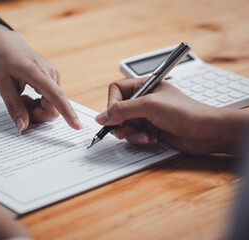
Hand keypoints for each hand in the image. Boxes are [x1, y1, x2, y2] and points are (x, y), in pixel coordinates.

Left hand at [0, 24, 81, 131]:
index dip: (67, 113)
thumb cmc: (2, 60)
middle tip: (20, 105)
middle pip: (53, 107)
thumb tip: (23, 127)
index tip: (76, 126)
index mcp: (37, 72)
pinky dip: (39, 103)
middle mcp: (51, 73)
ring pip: (52, 106)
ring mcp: (55, 75)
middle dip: (37, 114)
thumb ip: (14, 107)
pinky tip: (29, 94)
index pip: (56, 96)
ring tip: (22, 97)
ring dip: (36, 109)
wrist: (6, 44)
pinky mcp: (54, 79)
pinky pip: (52, 100)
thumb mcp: (2, 85)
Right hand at [96, 78, 248, 154]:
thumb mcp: (150, 106)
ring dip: (132, 133)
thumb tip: (102, 117)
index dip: (112, 103)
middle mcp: (143, 100)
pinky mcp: (150, 129)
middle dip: (120, 123)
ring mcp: (146, 115)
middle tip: (122, 132)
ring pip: (124, 125)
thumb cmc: (185, 112)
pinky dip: (140, 139)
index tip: (113, 116)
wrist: (206, 132)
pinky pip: (134, 135)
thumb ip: (123, 110)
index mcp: (144, 86)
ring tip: (145, 135)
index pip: (116, 90)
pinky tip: (152, 139)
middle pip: (117, 110)